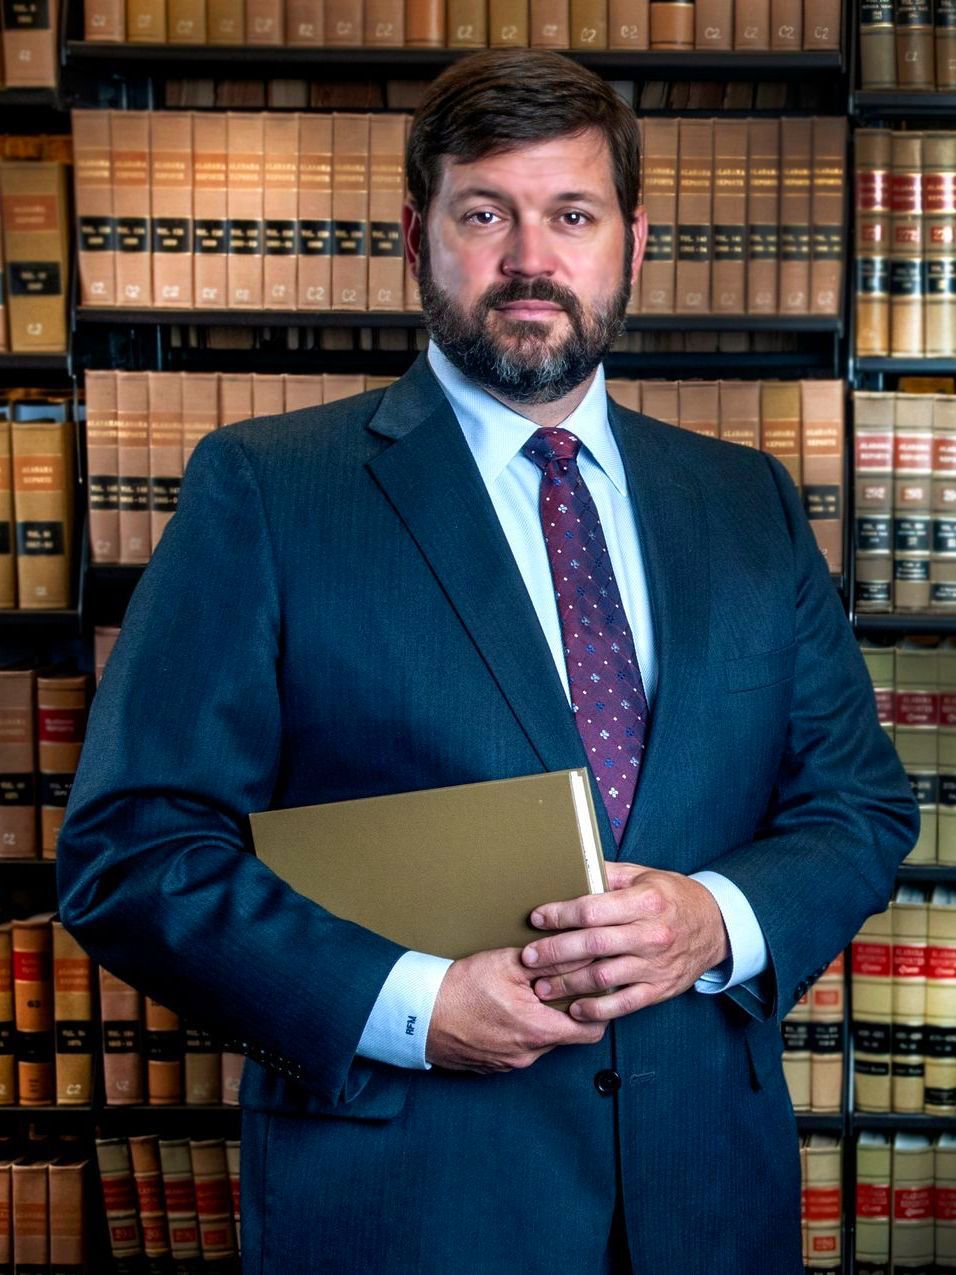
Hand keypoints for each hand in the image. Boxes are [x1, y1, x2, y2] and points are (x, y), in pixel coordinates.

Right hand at [424, 946, 606, 1073]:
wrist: (416, 1014)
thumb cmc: (460, 988)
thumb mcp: (507, 964)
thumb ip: (550, 962)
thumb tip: (582, 955)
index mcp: (538, 1031)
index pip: (591, 1030)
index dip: (596, 1008)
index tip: (591, 989)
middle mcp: (527, 1055)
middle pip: (565, 1035)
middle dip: (564, 1011)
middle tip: (554, 985)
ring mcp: (508, 1064)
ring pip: (539, 1042)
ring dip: (538, 1021)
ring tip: (524, 995)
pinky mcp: (491, 1066)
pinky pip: (516, 1050)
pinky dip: (517, 1032)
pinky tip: (502, 1011)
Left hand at [520, 862, 729, 1021]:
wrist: (716, 926)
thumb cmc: (673, 897)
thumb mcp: (644, 875)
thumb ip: (608, 874)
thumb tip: (572, 869)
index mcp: (644, 901)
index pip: (592, 909)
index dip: (560, 915)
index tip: (537, 919)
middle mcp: (651, 934)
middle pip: (592, 945)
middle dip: (554, 952)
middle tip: (528, 957)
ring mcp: (655, 965)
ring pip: (603, 977)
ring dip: (568, 983)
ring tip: (542, 986)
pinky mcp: (659, 988)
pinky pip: (624, 1004)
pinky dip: (598, 1010)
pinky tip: (576, 1008)